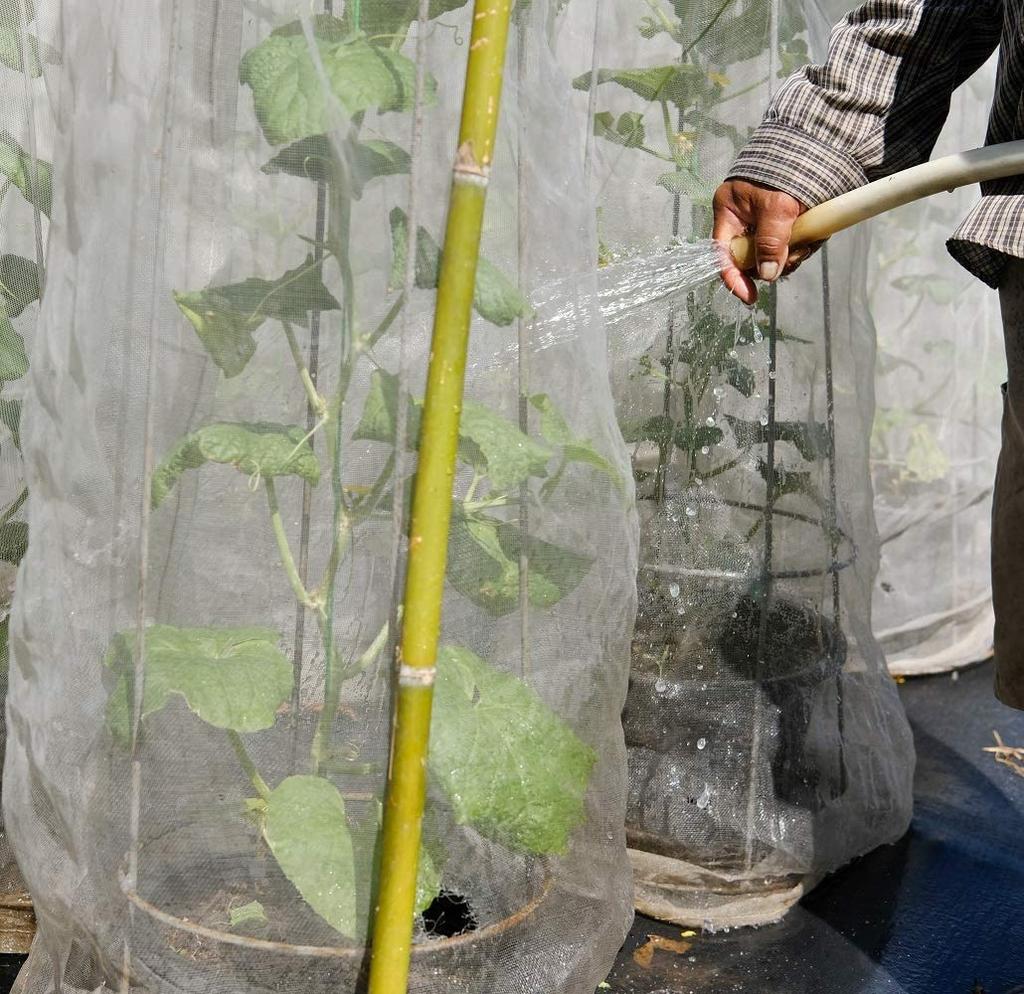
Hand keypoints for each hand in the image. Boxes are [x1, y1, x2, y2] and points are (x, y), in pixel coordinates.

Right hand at [712, 179, 806, 303]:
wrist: (817, 144)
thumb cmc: (787, 171)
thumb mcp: (776, 209)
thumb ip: (769, 243)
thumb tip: (767, 276)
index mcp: (729, 212)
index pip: (723, 254)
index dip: (734, 278)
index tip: (750, 297)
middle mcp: (744, 220)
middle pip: (752, 259)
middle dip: (772, 265)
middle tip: (791, 261)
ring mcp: (765, 223)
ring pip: (774, 255)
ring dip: (792, 256)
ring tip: (808, 242)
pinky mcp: (785, 224)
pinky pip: (791, 247)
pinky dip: (803, 247)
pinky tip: (814, 236)